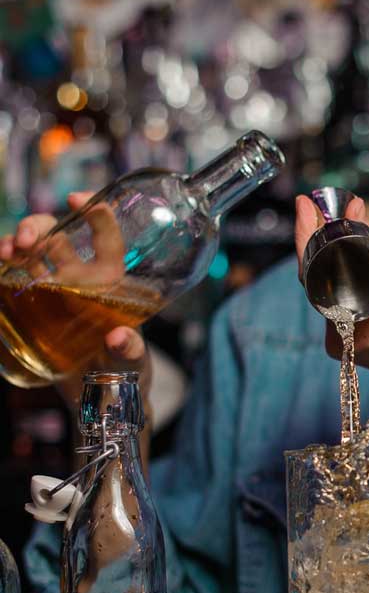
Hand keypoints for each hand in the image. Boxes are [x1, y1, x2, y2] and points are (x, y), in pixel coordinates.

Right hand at [0, 192, 149, 404]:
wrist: (97, 394)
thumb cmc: (124, 370)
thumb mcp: (131, 361)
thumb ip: (128, 350)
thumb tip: (119, 338)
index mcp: (110, 281)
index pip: (105, 238)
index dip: (95, 212)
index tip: (75, 197)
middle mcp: (79, 279)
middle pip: (55, 238)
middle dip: (37, 227)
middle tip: (25, 239)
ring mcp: (52, 291)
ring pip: (28, 254)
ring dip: (12, 244)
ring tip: (5, 252)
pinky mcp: (31, 307)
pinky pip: (10, 280)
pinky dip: (0, 269)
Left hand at [293, 194, 368, 413]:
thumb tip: (351, 214)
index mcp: (352, 324)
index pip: (316, 271)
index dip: (309, 232)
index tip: (306, 202)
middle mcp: (339, 335)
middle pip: (330, 270)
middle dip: (350, 235)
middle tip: (358, 204)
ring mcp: (344, 338)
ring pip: (344, 278)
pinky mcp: (353, 335)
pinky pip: (355, 292)